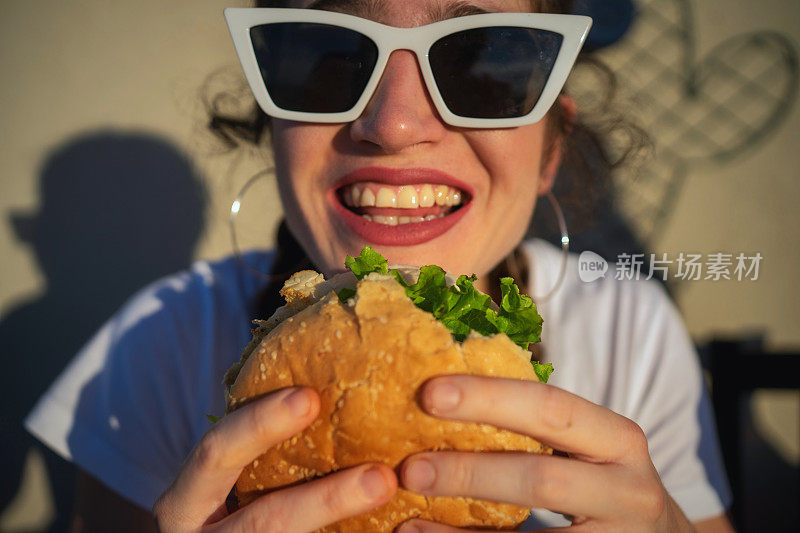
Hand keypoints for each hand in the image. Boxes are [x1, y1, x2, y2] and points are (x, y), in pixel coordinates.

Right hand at [153, 387, 396, 531]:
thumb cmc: (221, 506)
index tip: (310, 398)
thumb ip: (253, 448)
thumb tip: (324, 388)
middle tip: (383, 478)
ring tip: (392, 499)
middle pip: (266, 522)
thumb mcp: (220, 480)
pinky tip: (395, 532)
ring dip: (346, 525)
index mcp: (185, 503)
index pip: (216, 454)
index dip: (258, 426)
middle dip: (327, 501)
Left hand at [396, 375, 694, 532]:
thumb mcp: (592, 451)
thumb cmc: (607, 486)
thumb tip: (443, 399)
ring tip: (409, 517)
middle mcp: (629, 489)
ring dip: (463, 530)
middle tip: (410, 467)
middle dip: (469, 471)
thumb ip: (540, 430)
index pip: (550, 407)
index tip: (430, 392)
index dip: (489, 398)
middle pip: (541, 477)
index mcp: (617, 439)